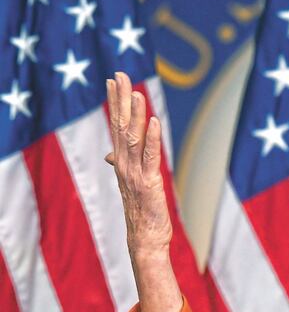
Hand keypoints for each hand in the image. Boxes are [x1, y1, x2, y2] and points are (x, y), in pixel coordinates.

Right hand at [105, 72, 172, 257]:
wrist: (145, 237)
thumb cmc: (140, 210)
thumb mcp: (130, 183)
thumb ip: (121, 164)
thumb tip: (109, 154)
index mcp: (121, 162)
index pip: (116, 125)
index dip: (114, 102)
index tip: (113, 80)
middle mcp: (124, 164)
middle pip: (121, 126)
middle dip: (121, 99)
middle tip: (120, 74)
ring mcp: (135, 174)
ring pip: (134, 138)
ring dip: (136, 114)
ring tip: (135, 92)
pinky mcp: (150, 183)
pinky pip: (151, 157)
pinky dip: (154, 139)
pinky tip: (155, 121)